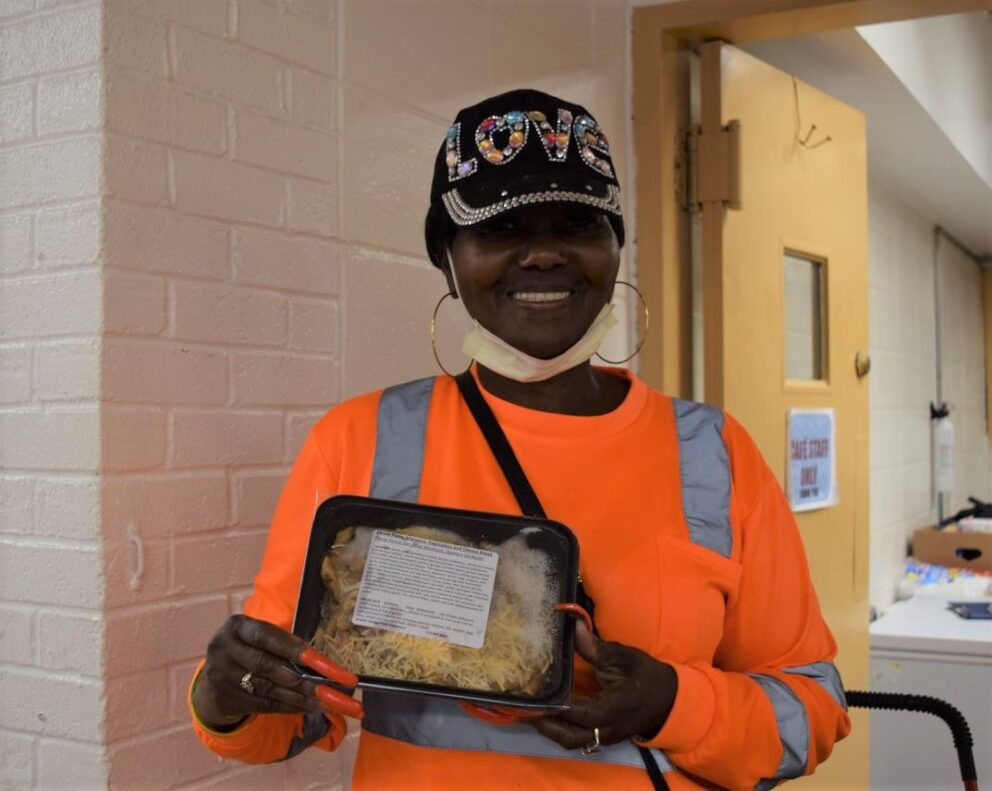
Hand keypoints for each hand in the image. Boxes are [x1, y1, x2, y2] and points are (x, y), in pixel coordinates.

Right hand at [192, 614, 362, 728]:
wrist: (213, 682)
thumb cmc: (249, 652)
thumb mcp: (259, 639)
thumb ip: (284, 645)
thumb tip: (324, 662)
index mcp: (237, 627)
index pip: (268, 636)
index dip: (295, 649)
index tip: (322, 661)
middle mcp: (224, 649)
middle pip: (267, 665)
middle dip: (302, 677)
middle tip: (330, 687)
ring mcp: (221, 676)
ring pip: (268, 688)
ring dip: (300, 696)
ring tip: (326, 700)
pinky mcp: (225, 700)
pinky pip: (264, 704)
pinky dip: (289, 706)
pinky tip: (309, 707)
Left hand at [530, 622, 676, 748]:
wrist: (666, 699)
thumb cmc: (644, 674)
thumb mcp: (624, 656)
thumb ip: (596, 647)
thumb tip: (572, 626)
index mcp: (616, 707)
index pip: (583, 713)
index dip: (559, 707)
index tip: (537, 697)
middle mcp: (608, 727)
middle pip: (572, 737)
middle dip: (546, 726)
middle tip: (523, 709)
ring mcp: (605, 736)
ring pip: (572, 742)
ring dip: (549, 730)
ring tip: (527, 714)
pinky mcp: (602, 737)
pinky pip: (577, 739)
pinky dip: (559, 730)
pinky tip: (544, 716)